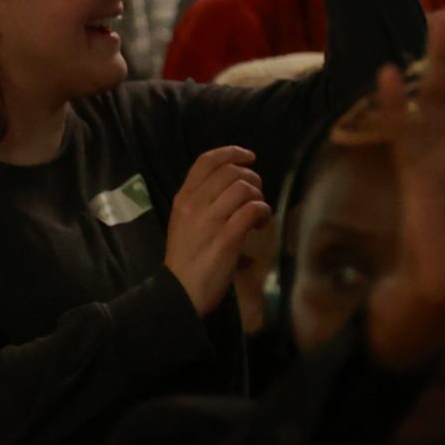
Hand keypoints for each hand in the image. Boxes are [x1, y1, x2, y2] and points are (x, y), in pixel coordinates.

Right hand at [162, 145, 269, 314]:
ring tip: (258, 215)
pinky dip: (264, 213)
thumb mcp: (185, 221)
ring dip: (259, 197)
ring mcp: (210, 221)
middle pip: (231, 172)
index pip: (206, 161)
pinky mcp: (226, 238)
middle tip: (256, 196)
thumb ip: (203, 200)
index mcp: (183, 199)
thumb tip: (234, 181)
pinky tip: (260, 225)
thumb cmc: (187, 257)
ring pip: (244, 188)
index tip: (249, 157)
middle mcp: (194, 205)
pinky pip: (252, 210)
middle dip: (252, 178)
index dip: (231, 152)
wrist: (180, 292)